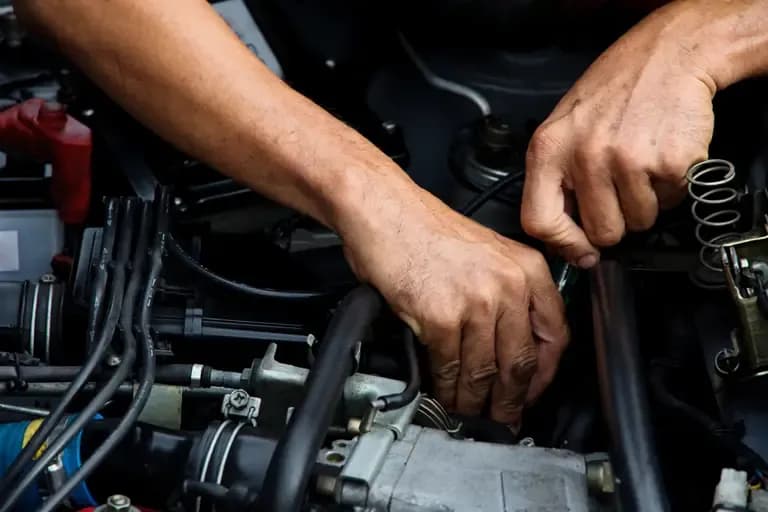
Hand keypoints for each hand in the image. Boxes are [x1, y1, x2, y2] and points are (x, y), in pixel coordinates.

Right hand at [339, 184, 568, 424]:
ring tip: (471, 416)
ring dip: (477, 403)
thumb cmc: (424, 227)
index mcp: (526, 267)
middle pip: (521, 361)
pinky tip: (445, 396)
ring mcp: (476, 301)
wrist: (384, 209)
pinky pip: (450, 367)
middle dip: (512, 400)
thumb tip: (508, 341)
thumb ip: (506, 291)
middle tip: (505, 419)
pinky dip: (447, 389)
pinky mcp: (442, 315)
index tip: (533, 392)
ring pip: (485, 371)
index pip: (555, 334)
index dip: (545, 375)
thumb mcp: (486, 251)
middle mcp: (508, 284)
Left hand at [521, 5, 717, 265]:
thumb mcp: (563, 129)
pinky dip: (670, 187)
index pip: (540, 221)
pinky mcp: (668, 163)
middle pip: (601, 232)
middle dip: (614, 220)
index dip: (563, 245)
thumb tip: (564, 240)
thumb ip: (556, 180)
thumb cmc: (612, 92)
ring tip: (639, 164)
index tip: (580, 251)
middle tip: (619, 188)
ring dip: (644, 202)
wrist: (667, 57)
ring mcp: (627, 161)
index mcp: (548, 150)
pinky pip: (670, 202)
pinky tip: (658, 156)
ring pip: (638, 222)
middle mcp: (585, 157)